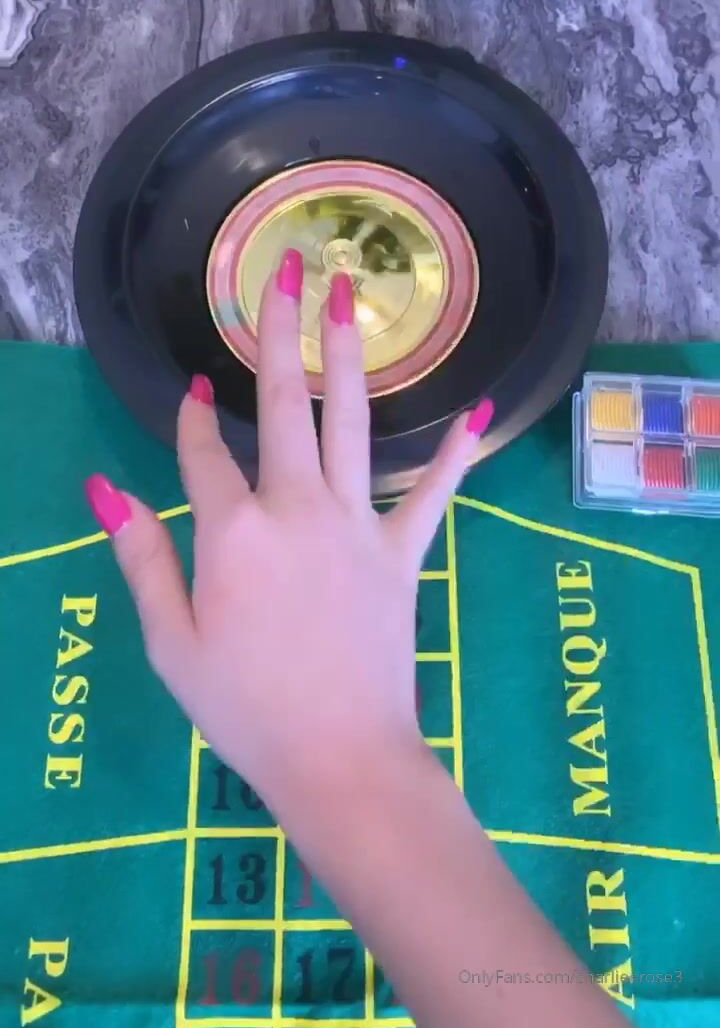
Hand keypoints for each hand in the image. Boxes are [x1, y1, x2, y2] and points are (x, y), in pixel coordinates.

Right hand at [85, 249, 493, 816]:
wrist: (340, 759)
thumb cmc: (244, 709)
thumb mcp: (171, 642)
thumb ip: (140, 557)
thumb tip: (103, 486)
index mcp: (232, 532)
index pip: (202, 455)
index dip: (190, 420)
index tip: (190, 389)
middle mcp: (295, 509)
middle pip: (283, 406)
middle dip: (279, 332)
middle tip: (287, 269)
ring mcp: (356, 526)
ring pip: (351, 424)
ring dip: (349, 356)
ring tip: (352, 296)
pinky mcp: (403, 553)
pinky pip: (434, 494)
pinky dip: (456, 452)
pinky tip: (481, 406)